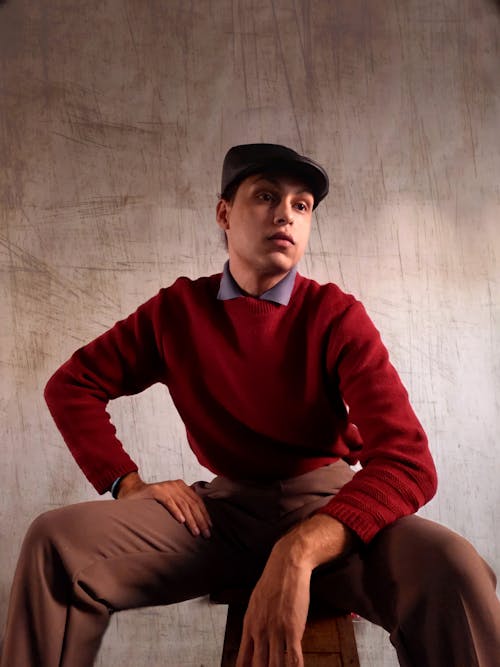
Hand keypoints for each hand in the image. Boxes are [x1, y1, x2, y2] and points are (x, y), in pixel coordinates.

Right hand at [117, 472, 211, 537]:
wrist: (133, 491)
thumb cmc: (153, 500)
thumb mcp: (171, 499)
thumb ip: (182, 504)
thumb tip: (198, 521)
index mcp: (182, 486)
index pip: (198, 501)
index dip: (205, 514)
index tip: (210, 527)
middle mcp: (176, 485)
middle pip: (193, 503)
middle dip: (201, 520)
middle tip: (206, 535)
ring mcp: (166, 487)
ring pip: (183, 504)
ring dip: (191, 519)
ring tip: (196, 532)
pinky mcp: (156, 491)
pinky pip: (168, 501)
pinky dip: (176, 511)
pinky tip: (181, 521)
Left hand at [236, 543, 310, 666]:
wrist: (286, 566)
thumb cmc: (272, 582)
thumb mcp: (255, 603)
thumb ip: (254, 624)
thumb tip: (254, 643)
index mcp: (249, 625)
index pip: (243, 660)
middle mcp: (260, 631)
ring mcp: (276, 631)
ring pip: (276, 666)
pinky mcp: (292, 629)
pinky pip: (294, 658)